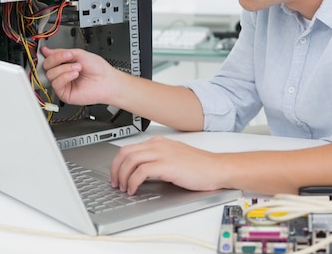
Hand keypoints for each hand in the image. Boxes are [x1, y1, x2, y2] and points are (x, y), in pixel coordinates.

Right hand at [41, 46, 116, 105]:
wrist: (106, 80)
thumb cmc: (98, 69)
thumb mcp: (79, 54)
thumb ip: (61, 52)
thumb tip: (46, 51)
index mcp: (64, 64)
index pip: (49, 59)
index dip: (53, 54)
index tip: (62, 52)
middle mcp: (62, 74)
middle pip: (47, 66)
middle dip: (57, 59)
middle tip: (69, 57)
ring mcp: (63, 84)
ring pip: (50, 74)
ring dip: (64, 68)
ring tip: (77, 68)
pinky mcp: (63, 93)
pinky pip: (56, 83)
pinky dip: (65, 77)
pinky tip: (75, 74)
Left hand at [110, 136, 224, 194]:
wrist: (216, 168)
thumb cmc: (199, 166)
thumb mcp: (174, 158)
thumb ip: (157, 161)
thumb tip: (140, 173)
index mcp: (159, 143)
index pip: (129, 148)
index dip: (118, 163)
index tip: (116, 174)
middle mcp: (158, 145)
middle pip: (125, 152)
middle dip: (115, 169)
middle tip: (115, 182)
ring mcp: (162, 154)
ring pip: (130, 160)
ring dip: (122, 176)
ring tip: (123, 188)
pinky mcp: (167, 165)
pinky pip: (140, 172)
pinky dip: (133, 182)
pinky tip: (134, 190)